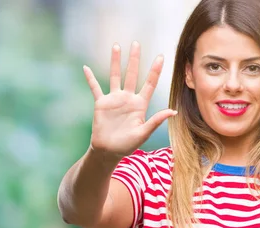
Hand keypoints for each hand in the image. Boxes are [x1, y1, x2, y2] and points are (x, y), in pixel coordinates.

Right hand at [84, 41, 176, 158]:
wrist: (109, 151)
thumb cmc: (128, 145)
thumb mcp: (143, 133)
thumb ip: (156, 121)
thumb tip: (173, 111)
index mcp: (140, 105)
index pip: (149, 83)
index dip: (155, 70)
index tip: (161, 56)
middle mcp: (128, 98)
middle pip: (132, 74)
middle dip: (135, 59)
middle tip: (136, 43)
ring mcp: (114, 99)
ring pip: (115, 76)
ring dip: (115, 62)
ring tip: (116, 46)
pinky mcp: (101, 103)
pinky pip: (95, 88)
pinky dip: (90, 78)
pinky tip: (85, 67)